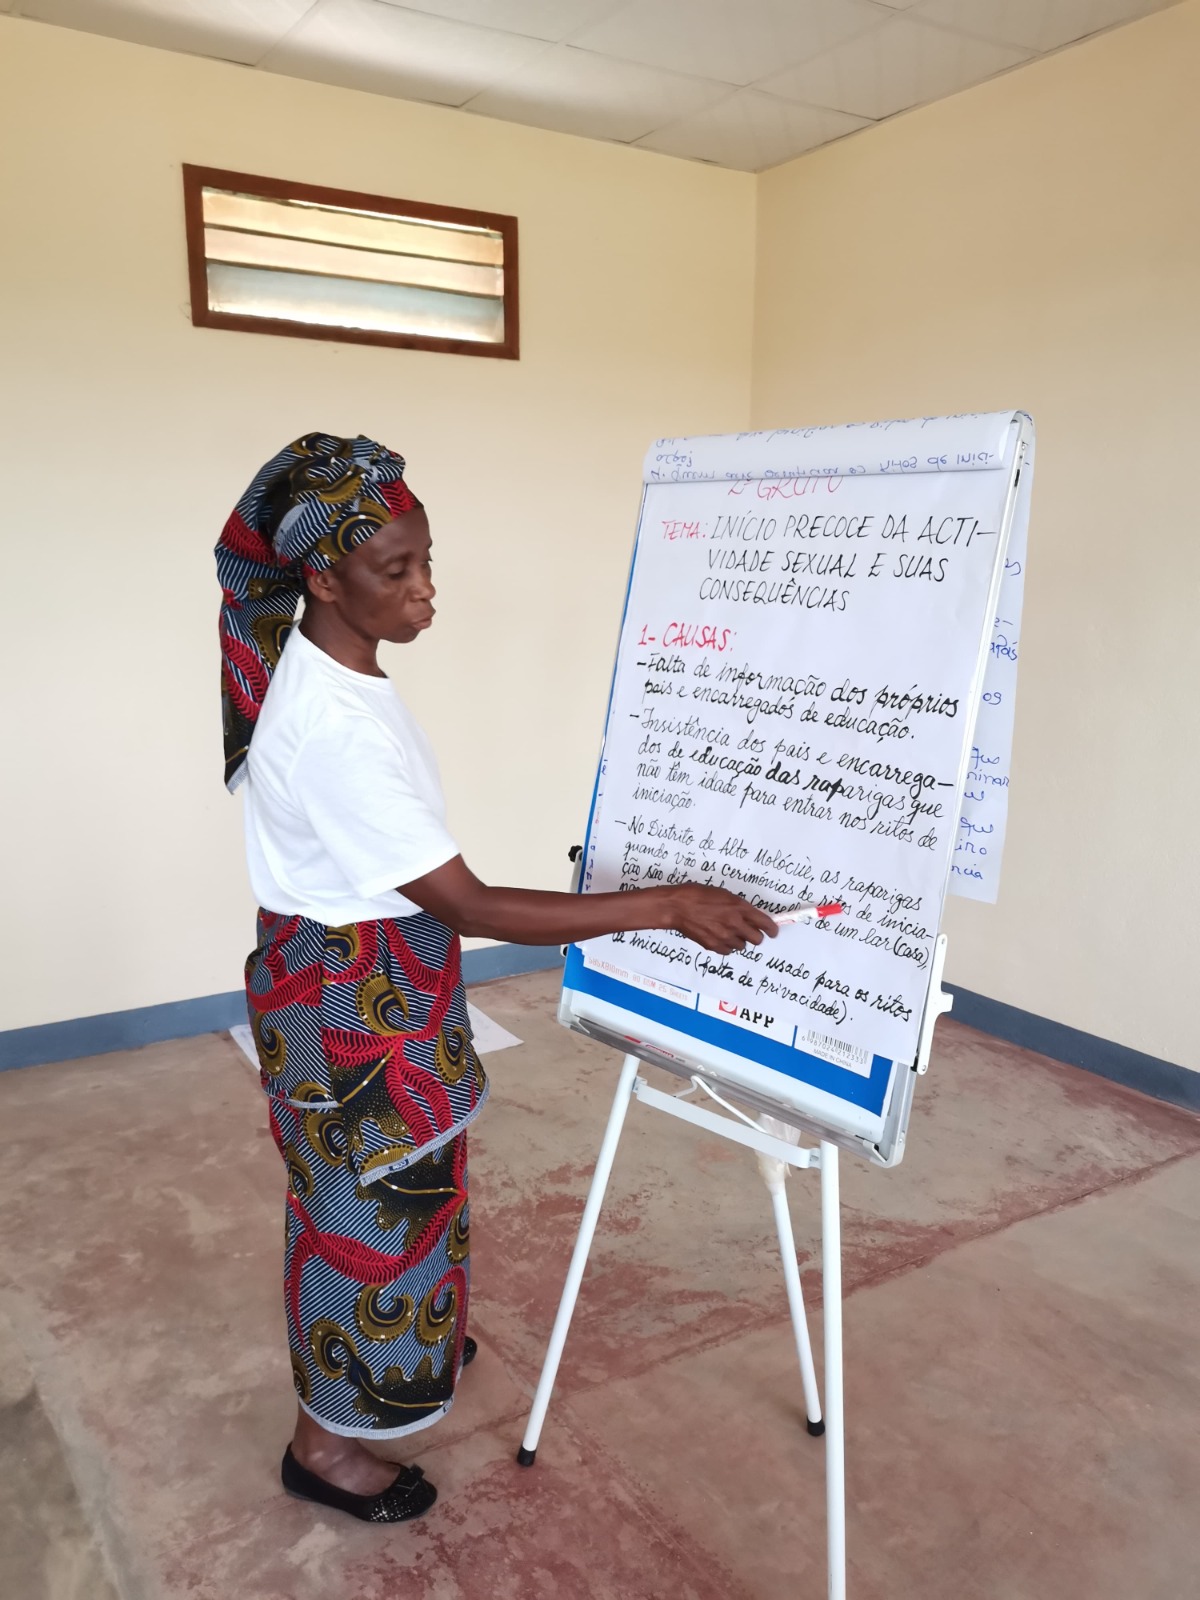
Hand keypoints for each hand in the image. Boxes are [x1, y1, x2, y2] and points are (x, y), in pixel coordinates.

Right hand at [659, 885, 778, 954]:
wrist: (677, 907)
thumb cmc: (698, 895)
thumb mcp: (724, 894)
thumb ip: (739, 906)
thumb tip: (750, 916)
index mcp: (740, 908)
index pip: (765, 924)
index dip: (772, 929)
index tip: (773, 932)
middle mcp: (735, 924)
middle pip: (757, 939)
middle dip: (755, 935)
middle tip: (748, 930)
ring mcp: (724, 936)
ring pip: (742, 946)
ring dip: (739, 940)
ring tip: (728, 931)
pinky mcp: (713, 945)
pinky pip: (728, 951)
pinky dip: (727, 946)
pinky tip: (719, 936)